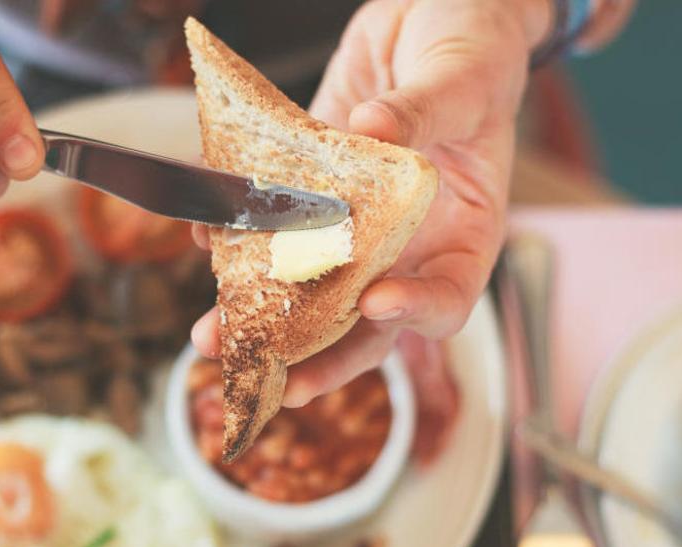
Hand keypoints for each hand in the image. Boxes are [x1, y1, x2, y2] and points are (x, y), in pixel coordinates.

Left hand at [192, 0, 550, 405]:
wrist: (432, 14)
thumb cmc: (475, 50)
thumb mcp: (464, 77)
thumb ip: (424, 110)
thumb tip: (374, 131)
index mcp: (464, 231)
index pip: (446, 298)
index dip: (414, 312)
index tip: (376, 303)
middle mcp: (408, 242)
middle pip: (364, 322)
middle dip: (314, 353)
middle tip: (265, 374)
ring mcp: (357, 223)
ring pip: (310, 288)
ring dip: (260, 315)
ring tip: (211, 333)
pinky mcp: (315, 192)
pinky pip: (277, 227)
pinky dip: (239, 238)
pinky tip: (206, 239)